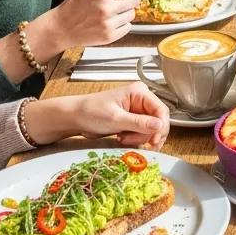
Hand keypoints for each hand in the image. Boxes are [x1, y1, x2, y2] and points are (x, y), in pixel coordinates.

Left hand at [25, 83, 169, 149]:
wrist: (75, 118)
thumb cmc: (91, 112)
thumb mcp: (115, 118)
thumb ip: (139, 123)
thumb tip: (160, 125)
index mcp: (139, 92)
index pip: (160, 110)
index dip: (160, 126)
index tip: (154, 141)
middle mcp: (141, 100)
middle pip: (158, 121)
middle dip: (147, 134)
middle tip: (133, 142)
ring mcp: (137, 111)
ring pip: (151, 129)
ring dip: (139, 138)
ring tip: (122, 138)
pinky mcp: (132, 121)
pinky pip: (142, 133)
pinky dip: (135, 139)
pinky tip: (122, 138)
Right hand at [28, 0, 154, 53]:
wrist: (62, 27)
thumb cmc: (76, 3)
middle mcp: (106, 8)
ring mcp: (108, 24)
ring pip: (133, 13)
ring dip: (126, 10)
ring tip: (111, 10)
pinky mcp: (110, 36)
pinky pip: (128, 26)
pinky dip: (122, 22)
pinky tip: (109, 20)